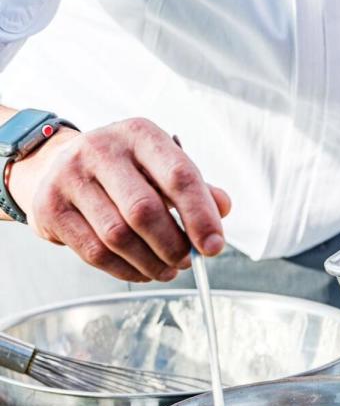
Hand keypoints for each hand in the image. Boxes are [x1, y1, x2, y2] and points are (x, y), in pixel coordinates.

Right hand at [7, 118, 230, 281]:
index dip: (201, 215)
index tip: (214, 245)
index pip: (179, 176)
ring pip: (118, 236)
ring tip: (168, 269)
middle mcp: (101, 150)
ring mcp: (70, 177)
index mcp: (139, 134)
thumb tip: (223, 209)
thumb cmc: (124, 169)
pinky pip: (95, 252)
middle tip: (187, 260)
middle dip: (173, 245)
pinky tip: (142, 271)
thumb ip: (196, 187)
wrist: (56, 163)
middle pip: (144, 210)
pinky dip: (126, 269)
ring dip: (151, 262)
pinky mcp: (50, 207)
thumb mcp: (161, 165)